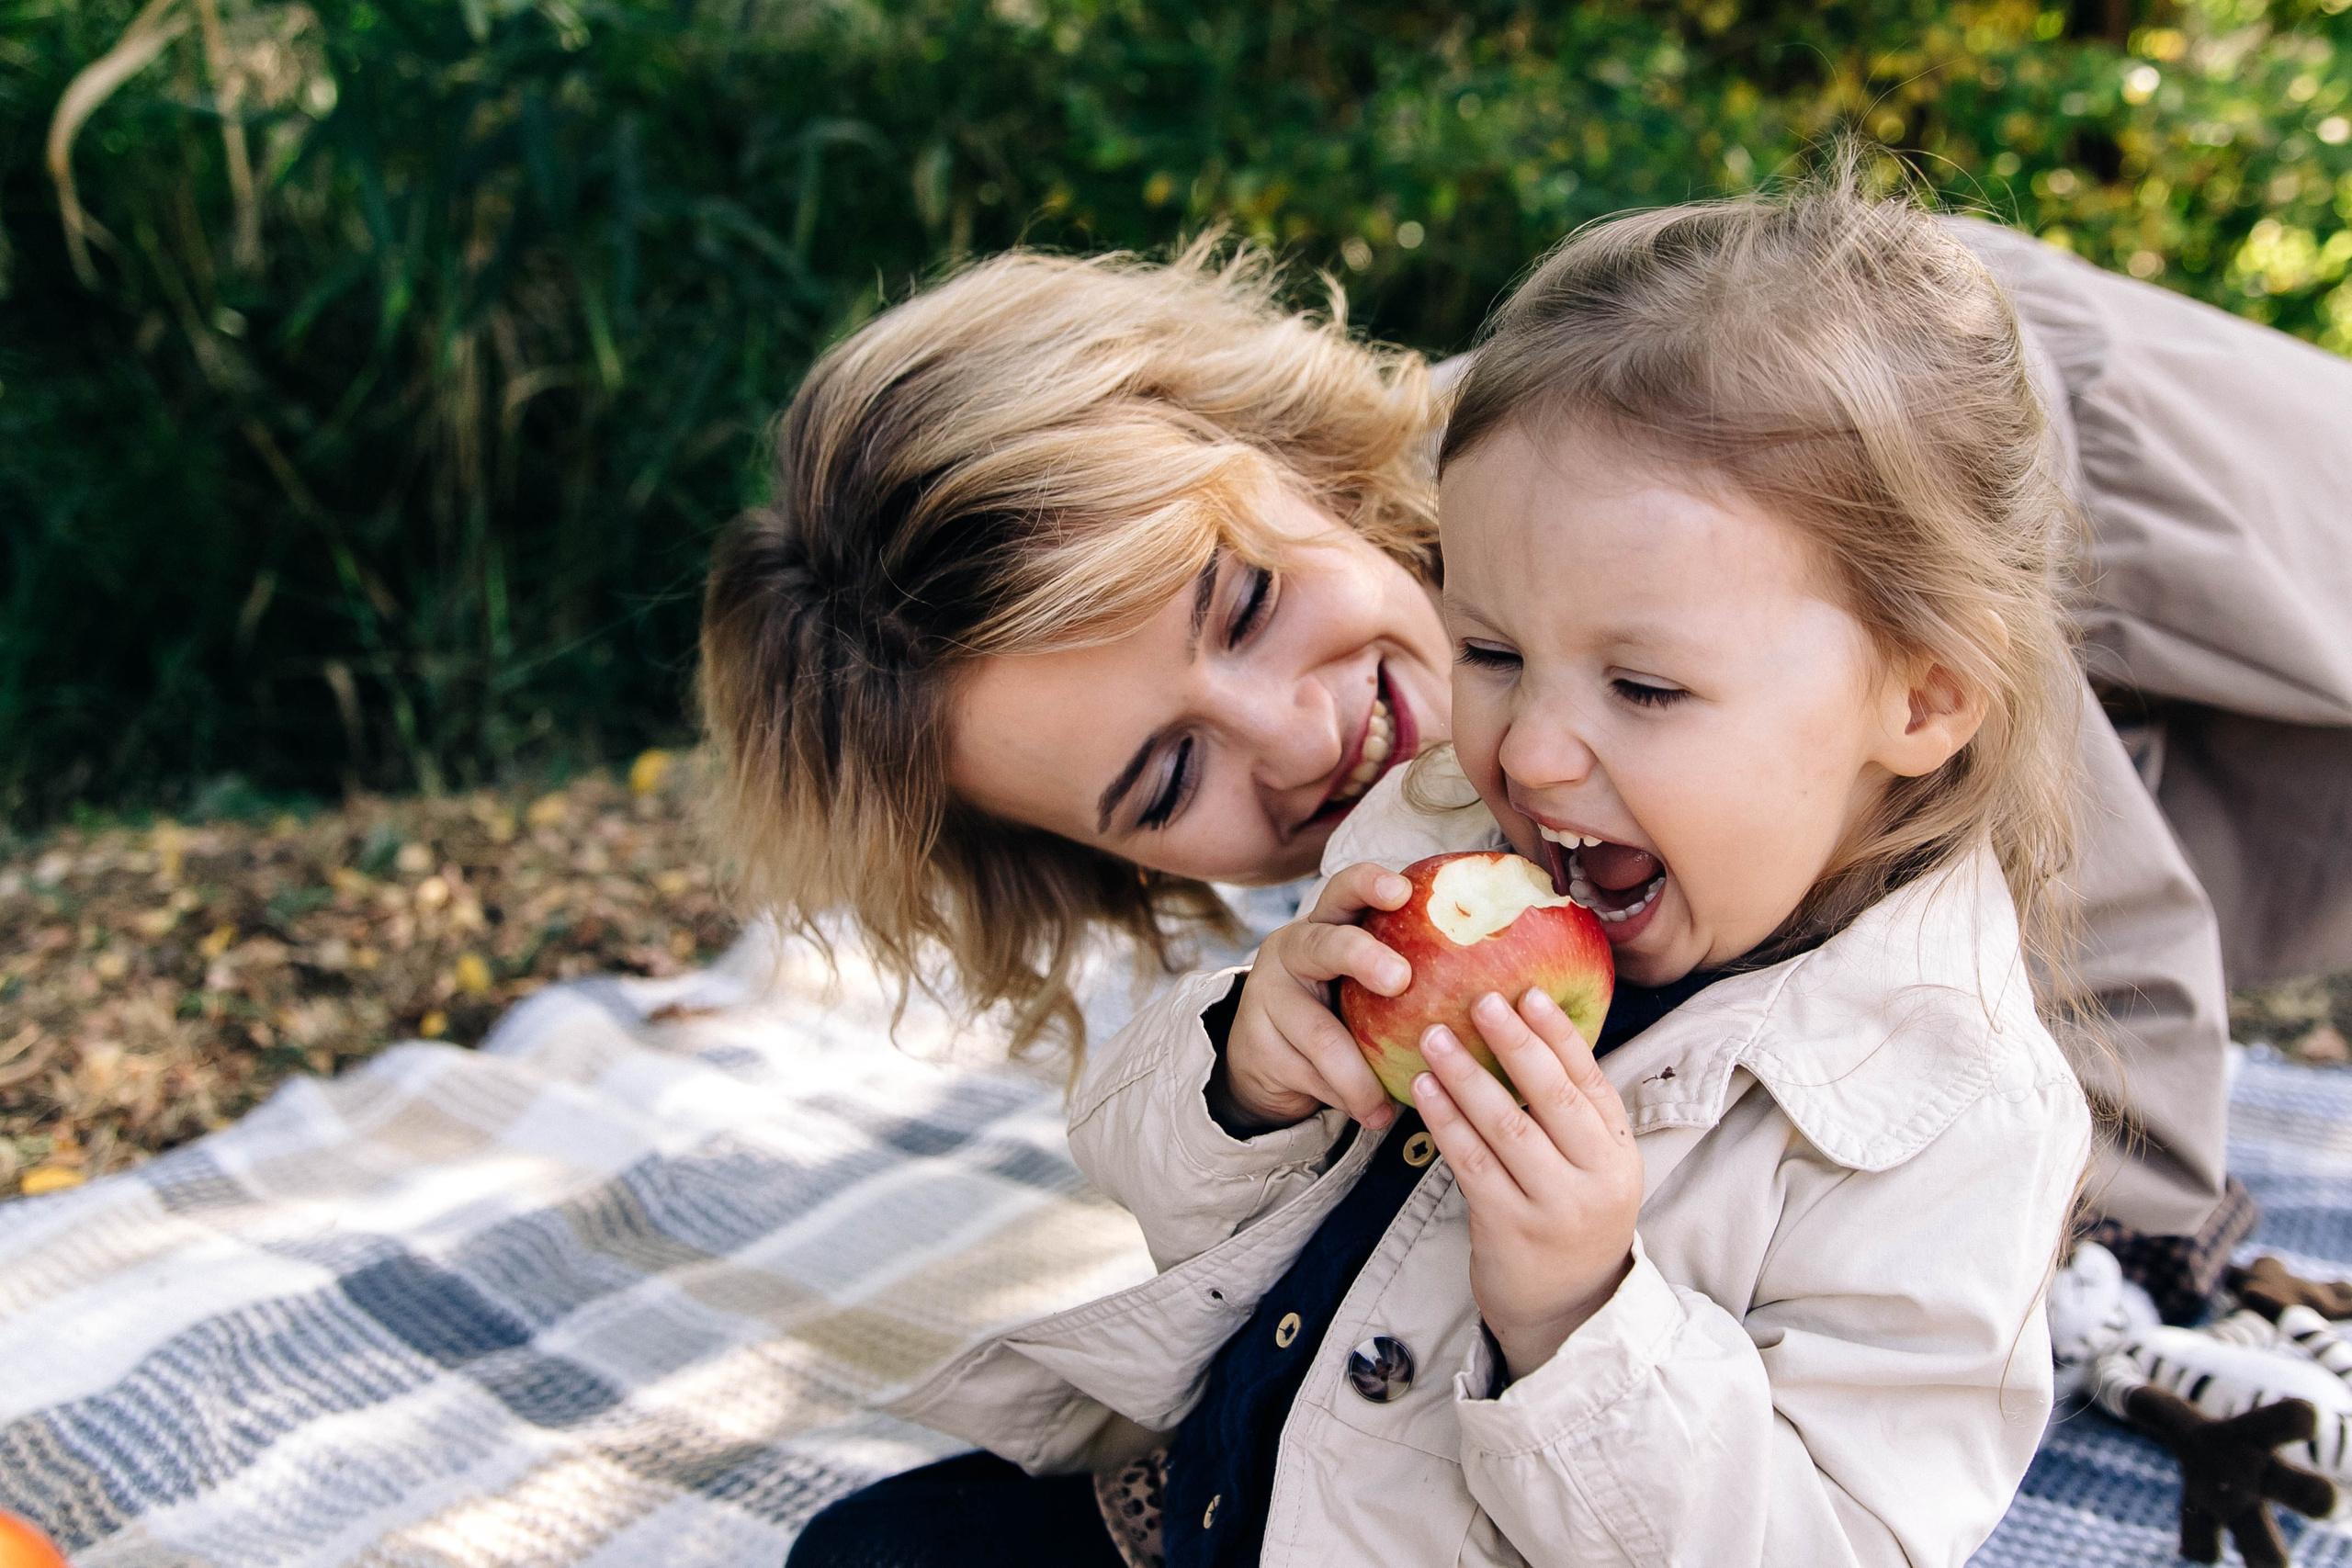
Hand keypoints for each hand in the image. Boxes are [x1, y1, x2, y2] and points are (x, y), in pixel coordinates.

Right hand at [1212, 863, 1413, 1133]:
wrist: (1265, 1061)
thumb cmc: (1342, 1013)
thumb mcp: (1368, 986)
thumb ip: (1417, 975)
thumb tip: (1514, 987)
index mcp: (1328, 926)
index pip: (1345, 891)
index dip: (1370, 884)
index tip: (1403, 891)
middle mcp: (1293, 950)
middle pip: (1324, 945)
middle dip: (1363, 957)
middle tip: (1400, 978)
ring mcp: (1269, 996)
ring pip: (1320, 1033)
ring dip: (1360, 1074)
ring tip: (1388, 1105)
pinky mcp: (1258, 1044)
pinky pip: (1310, 1075)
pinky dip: (1347, 1098)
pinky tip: (1373, 1115)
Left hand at [1414, 988, 1641, 1381]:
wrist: (1565, 1311)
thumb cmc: (1568, 1219)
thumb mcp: (1591, 1168)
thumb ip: (1570, 1115)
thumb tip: (1528, 1032)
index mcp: (1619, 1153)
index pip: (1590, 1082)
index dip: (1559, 1036)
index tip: (1529, 993)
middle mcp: (1595, 1179)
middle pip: (1553, 1099)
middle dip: (1516, 1044)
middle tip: (1481, 999)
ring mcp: (1554, 1207)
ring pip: (1507, 1129)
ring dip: (1467, 1077)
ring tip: (1435, 1036)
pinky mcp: (1509, 1230)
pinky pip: (1472, 1164)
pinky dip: (1446, 1122)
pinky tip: (1423, 1090)